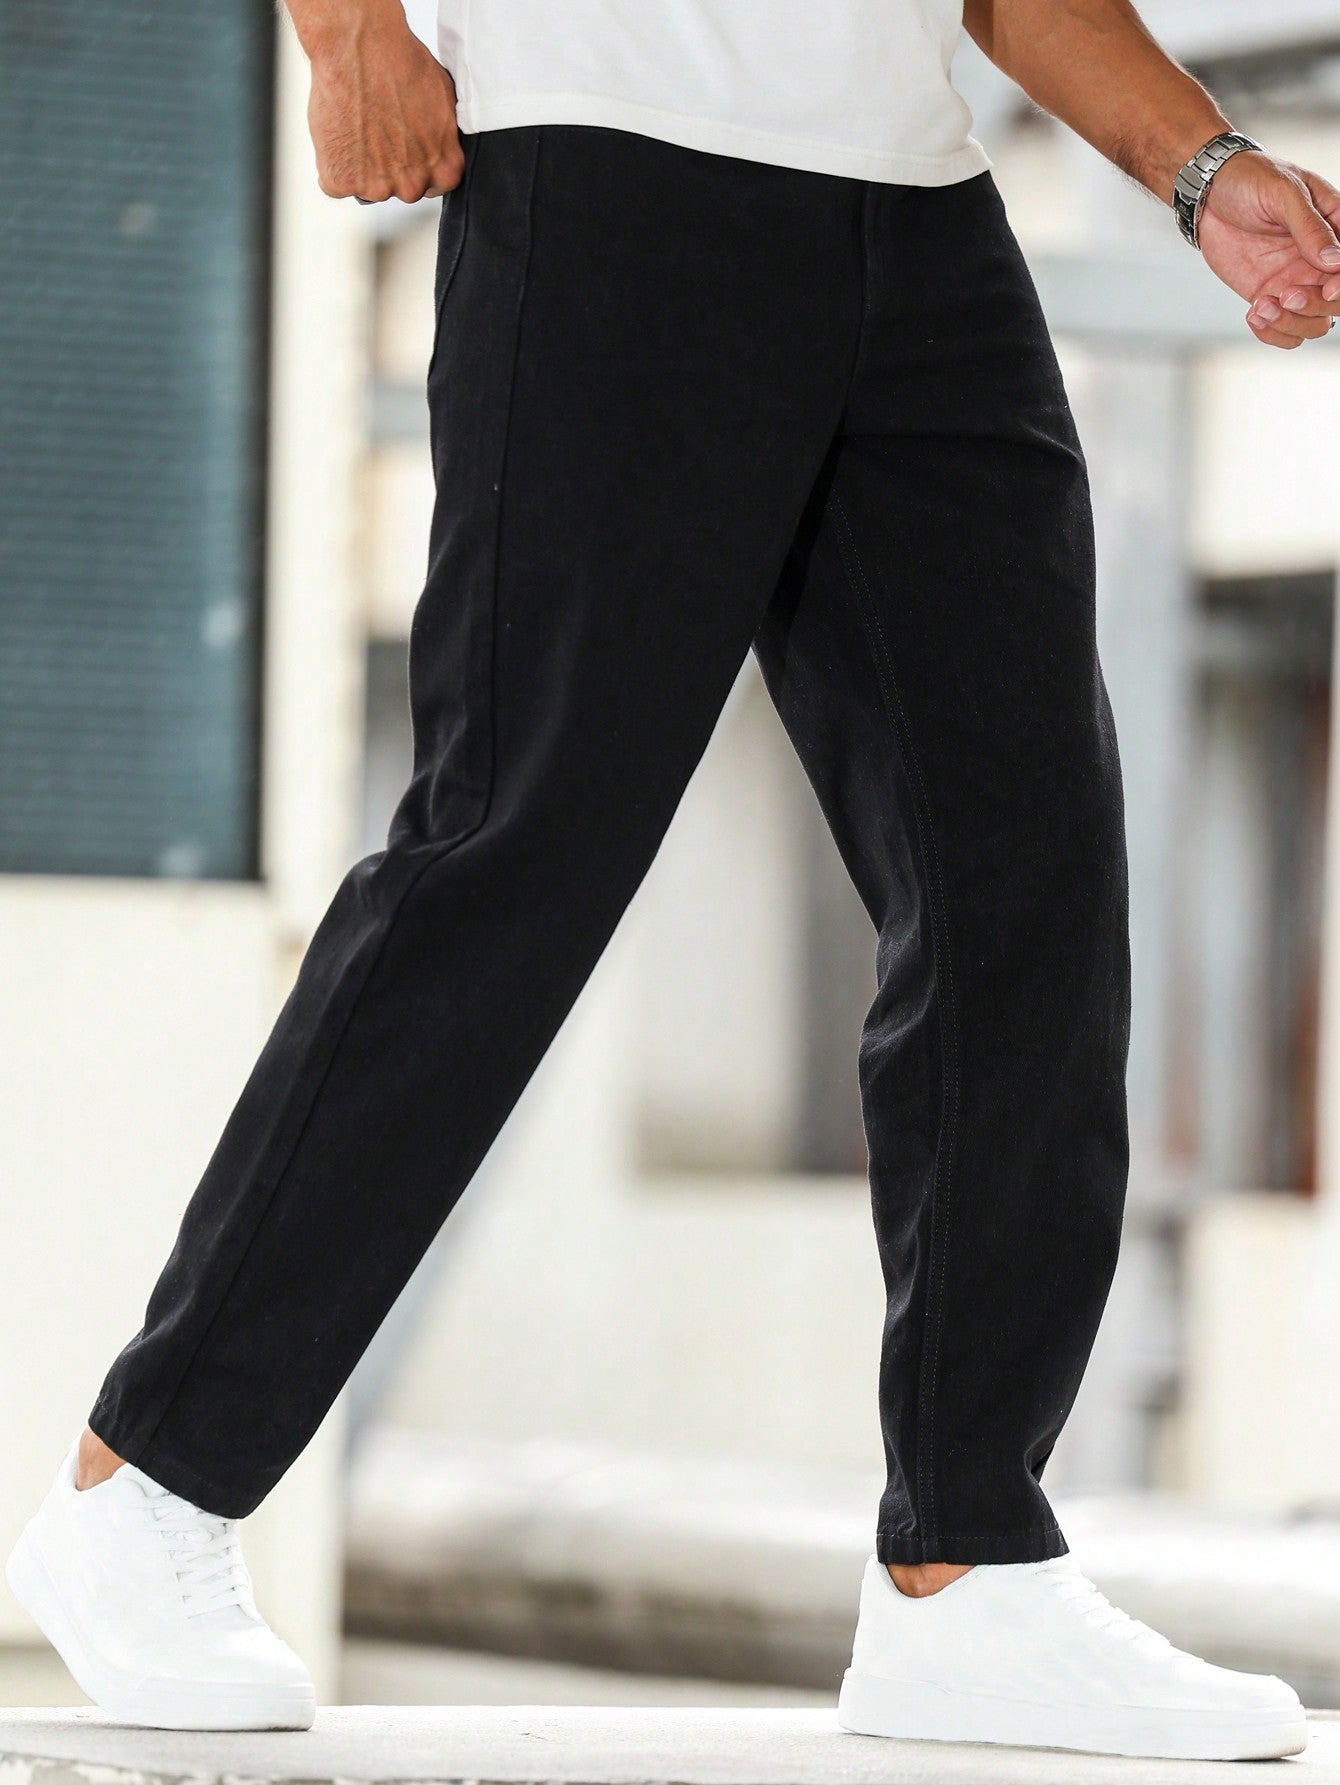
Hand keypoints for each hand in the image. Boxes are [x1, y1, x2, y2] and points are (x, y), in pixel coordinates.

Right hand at [307, 10, 462, 203]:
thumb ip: (443, 138)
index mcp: (444, 170)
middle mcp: (413, 186)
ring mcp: (377, 188)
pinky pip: (334, 182)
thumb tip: (439, 144)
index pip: (435, 185)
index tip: (407, 148)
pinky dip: (332, 163)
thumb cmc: (399, 64)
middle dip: (392, 166)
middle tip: (380, 131)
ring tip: (359, 126)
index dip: (418, 164)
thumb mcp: (445, 103)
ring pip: (368, 187)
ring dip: (361, 165)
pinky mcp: (342, 181)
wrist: (359, 48)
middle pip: (402, 188)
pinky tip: (340, 133)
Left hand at [1197, 150, 1339, 349]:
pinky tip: (1252, 314)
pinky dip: (1272, 332)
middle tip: (1286, 296)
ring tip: (1261, 306)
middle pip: (1337, 303)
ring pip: (1313, 324)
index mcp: (1336, 227)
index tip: (1327, 288)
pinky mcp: (1269, 296)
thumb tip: (1335, 261)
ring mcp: (1296, 281)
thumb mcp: (1284, 193)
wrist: (1210, 192)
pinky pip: (1283, 329)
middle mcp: (1321, 260)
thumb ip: (1310, 227)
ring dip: (1291, 324)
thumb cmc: (1252, 180)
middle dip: (1316, 307)